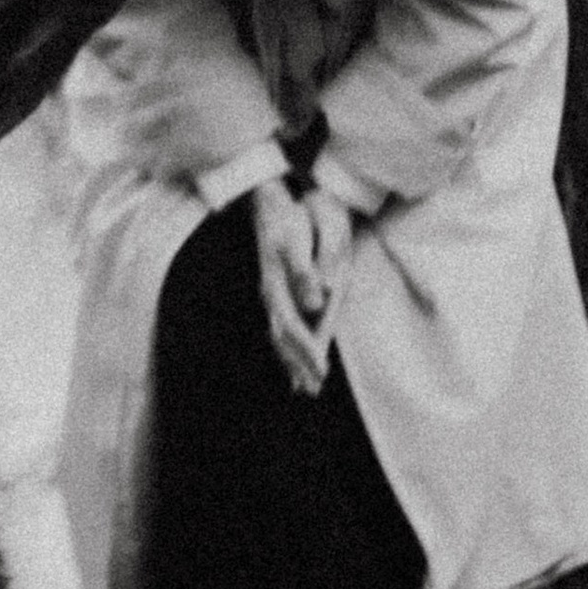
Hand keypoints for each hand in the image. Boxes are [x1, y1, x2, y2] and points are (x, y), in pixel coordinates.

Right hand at [252, 179, 349, 395]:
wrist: (266, 199)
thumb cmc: (290, 215)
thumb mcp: (303, 234)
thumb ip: (307, 269)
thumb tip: (315, 301)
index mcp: (280, 281)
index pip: (296, 324)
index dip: (309, 349)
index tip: (320, 371)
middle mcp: (271, 291)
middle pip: (285, 336)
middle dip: (299, 363)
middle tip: (313, 389)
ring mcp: (269, 291)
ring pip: (278, 334)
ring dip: (290, 360)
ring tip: (302, 385)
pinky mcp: (272, 290)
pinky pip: (277, 325)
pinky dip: (284, 346)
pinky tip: (289, 357)